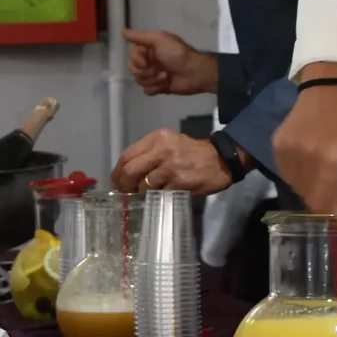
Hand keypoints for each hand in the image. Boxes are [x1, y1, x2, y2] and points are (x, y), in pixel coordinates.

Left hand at [111, 128, 231, 195]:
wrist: (222, 160)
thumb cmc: (193, 153)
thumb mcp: (170, 144)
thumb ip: (151, 154)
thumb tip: (129, 173)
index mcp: (157, 138)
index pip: (127, 155)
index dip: (117, 172)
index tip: (115, 183)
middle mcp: (162, 148)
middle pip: (130, 169)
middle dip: (123, 185)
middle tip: (123, 194)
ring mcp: (171, 165)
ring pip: (143, 183)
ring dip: (139, 193)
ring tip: (141, 197)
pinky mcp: (179, 180)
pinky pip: (159, 192)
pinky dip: (155, 197)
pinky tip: (157, 198)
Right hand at [123, 30, 217, 97]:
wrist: (194, 72)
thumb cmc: (177, 54)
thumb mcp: (159, 39)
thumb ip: (140, 36)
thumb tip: (122, 31)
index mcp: (148, 49)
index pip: (131, 56)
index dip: (136, 61)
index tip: (146, 61)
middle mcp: (149, 61)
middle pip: (133, 70)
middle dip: (145, 72)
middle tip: (158, 69)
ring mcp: (153, 75)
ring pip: (139, 81)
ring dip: (153, 80)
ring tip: (165, 76)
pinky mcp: (158, 87)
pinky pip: (147, 90)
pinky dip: (156, 88)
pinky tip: (166, 84)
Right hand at [271, 70, 336, 214]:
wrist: (331, 89)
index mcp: (334, 165)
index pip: (323, 206)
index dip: (328, 215)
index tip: (335, 214)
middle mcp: (308, 161)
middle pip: (307, 198)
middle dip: (320, 197)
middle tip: (330, 183)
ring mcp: (289, 152)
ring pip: (294, 186)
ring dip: (307, 184)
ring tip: (318, 167)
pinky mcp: (277, 145)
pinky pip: (284, 171)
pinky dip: (296, 171)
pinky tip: (307, 156)